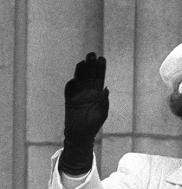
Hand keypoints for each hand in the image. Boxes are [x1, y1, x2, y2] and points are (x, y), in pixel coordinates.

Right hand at [60, 53, 109, 174]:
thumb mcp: (102, 112)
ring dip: (81, 70)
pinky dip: (72, 84)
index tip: (102, 59)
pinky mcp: (69, 100)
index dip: (100, 68)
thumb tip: (105, 89)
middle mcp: (87, 91)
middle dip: (90, 65)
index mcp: (97, 93)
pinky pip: (70, 90)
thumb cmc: (94, 124)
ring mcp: (77, 94)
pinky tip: (75, 78)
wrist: (81, 134)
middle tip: (92, 55)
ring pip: (79, 79)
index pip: (99, 77)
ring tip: (83, 61)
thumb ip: (104, 101)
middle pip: (89, 75)